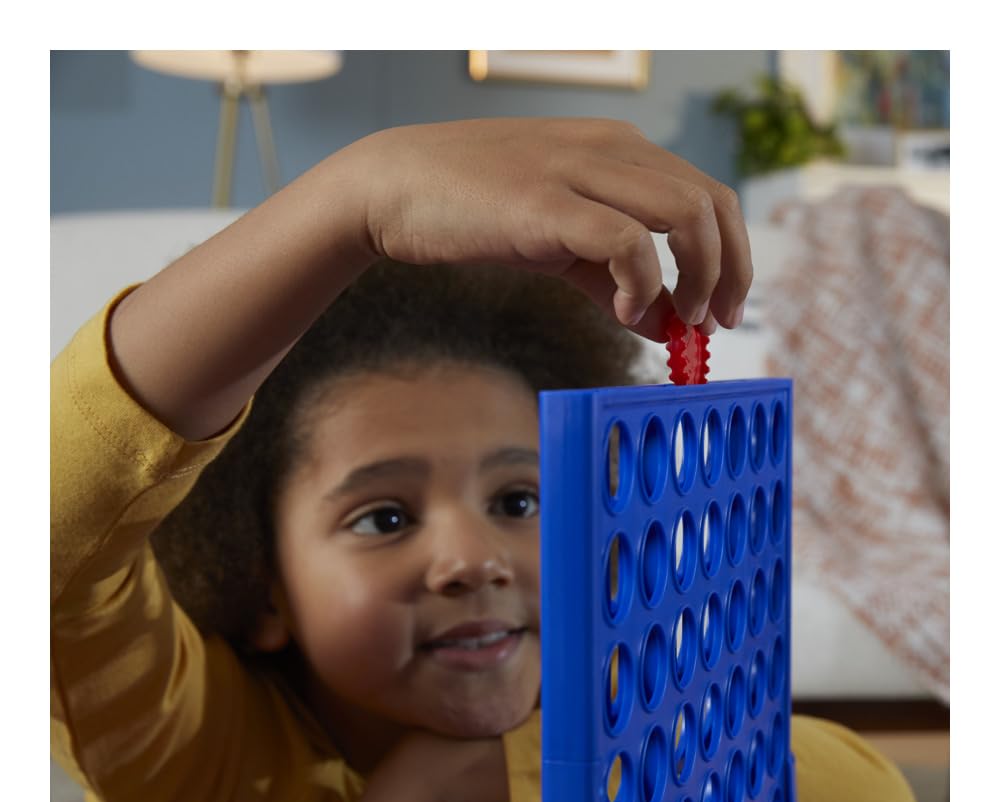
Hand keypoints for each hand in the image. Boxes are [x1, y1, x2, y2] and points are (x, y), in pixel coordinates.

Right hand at [347, 117, 752, 338]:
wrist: (397, 186)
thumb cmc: (478, 211)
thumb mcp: (561, 245)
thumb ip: (614, 279)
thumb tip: (664, 323)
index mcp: (620, 151)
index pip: (709, 195)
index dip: (732, 256)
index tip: (724, 309)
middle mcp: (611, 150)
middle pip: (711, 203)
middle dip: (728, 271)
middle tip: (711, 324)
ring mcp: (579, 170)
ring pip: (684, 212)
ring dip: (696, 276)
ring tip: (676, 320)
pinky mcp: (546, 202)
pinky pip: (625, 239)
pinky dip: (641, 281)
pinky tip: (623, 311)